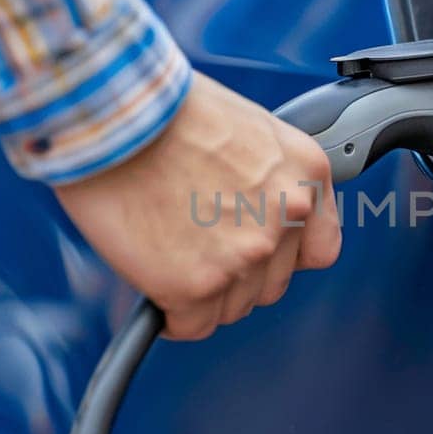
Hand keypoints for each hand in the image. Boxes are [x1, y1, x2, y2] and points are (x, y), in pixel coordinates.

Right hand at [55, 72, 340, 339]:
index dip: (281, 255)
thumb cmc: (163, 107)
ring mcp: (245, 255)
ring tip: (168, 256)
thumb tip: (248, 215)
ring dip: (203, 294)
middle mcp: (285, 216)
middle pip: (271, 283)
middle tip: (196, 248)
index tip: (257, 253)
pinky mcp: (197, 285)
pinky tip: (155, 288)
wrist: (114, 111)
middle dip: (235, 274)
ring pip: (232, 308)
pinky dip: (171, 317)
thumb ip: (265, 178)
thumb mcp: (246, 128)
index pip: (318, 248)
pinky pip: (192, 326)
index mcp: (305, 173)